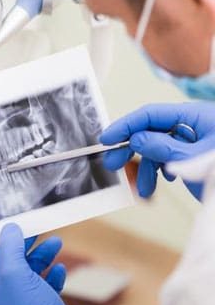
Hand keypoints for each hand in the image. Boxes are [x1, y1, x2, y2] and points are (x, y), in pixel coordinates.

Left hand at [0, 223, 97, 304]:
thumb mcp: (14, 272)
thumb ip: (9, 246)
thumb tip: (8, 228)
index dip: (1, 241)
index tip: (16, 226)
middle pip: (8, 264)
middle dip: (25, 247)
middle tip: (38, 230)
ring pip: (27, 273)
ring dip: (42, 257)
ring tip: (56, 243)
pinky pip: (41, 287)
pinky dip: (50, 276)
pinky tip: (60, 270)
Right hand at [100, 102, 214, 199]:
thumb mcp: (193, 159)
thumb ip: (163, 147)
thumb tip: (136, 140)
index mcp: (195, 116)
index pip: (151, 115)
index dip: (125, 126)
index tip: (107, 139)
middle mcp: (194, 125)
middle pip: (152, 131)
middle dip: (131, 149)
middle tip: (112, 164)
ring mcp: (196, 140)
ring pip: (160, 148)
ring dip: (147, 169)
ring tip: (144, 189)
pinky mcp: (197, 156)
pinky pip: (171, 158)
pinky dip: (161, 171)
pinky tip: (161, 183)